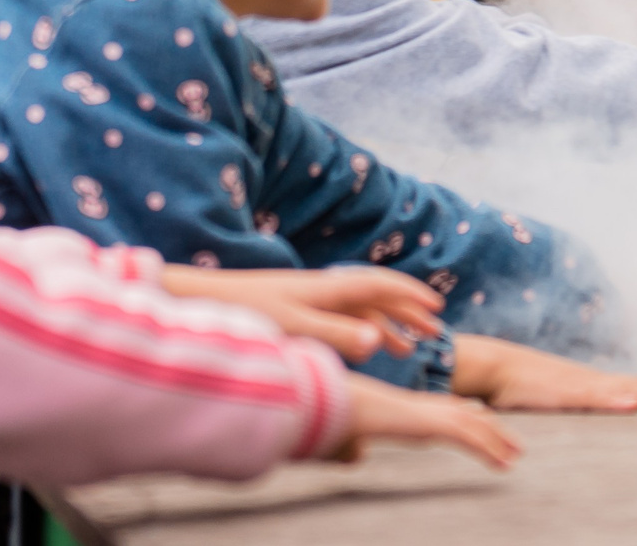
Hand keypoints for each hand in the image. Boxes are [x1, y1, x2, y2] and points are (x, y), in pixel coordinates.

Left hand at [157, 266, 444, 363]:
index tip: (437, 309)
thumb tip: (378, 341)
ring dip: (386, 324)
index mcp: (327, 289)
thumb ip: (337, 335)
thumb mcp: (295, 329)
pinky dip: (359, 331)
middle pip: (375, 296)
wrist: (199, 299)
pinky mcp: (292, 313)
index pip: (379, 286)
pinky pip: (339, 320)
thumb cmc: (246, 314)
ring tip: (408, 348)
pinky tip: (357, 350)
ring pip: (359, 310)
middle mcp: (321, 290)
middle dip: (407, 311)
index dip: (410, 296)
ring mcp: (307, 301)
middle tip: (435, 329)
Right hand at [330, 374, 521, 468]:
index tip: (486, 419)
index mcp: (414, 406)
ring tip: (517, 457)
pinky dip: (491, 451)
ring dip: (500, 442)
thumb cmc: (341, 422)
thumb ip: (356, 448)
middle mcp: (429, 406)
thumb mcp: (351, 437)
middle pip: (471, 415)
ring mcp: (435, 414)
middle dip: (494, 428)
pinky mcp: (437, 425)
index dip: (470, 415)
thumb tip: (355, 458)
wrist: (343, 408)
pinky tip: (504, 465)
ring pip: (478, 427)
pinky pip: (471, 439)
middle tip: (513, 444)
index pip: (450, 408)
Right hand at [449, 334, 636, 413]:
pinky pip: (592, 398)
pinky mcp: (562, 393)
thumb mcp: (558, 401)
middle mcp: (594, 382)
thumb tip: (594, 420)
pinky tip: (633, 404)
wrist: (493, 366)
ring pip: (627, 390)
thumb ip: (577, 407)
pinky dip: (613, 400)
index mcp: (596, 385)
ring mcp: (580, 385)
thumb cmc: (523, 385)